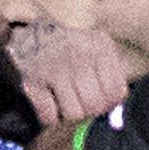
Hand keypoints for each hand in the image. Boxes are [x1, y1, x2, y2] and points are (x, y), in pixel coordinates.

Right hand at [10, 21, 129, 126]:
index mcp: (100, 48)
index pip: (115, 92)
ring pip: (73, 114)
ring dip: (70, 114)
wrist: (33, 32)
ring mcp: (54, 68)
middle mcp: (79, 57)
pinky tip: (51, 103)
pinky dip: (50, 116)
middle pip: (94, 105)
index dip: (109, 104)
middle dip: (90, 111)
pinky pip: (49, 116)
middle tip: (83, 104)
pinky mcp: (32, 81)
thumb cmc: (73, 46)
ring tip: (67, 102)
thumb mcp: (99, 48)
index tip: (102, 102)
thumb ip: (113, 75)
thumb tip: (116, 109)